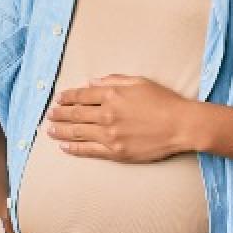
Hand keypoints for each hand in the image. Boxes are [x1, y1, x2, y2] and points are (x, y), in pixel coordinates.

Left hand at [46, 74, 192, 163]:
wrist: (183, 126)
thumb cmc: (164, 101)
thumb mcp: (138, 82)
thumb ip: (112, 81)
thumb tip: (91, 82)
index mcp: (111, 96)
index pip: (80, 96)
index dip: (66, 98)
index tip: (58, 99)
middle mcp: (107, 115)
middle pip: (75, 114)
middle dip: (59, 114)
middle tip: (49, 115)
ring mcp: (110, 135)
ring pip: (77, 132)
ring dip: (60, 131)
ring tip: (49, 130)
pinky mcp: (116, 152)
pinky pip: (89, 150)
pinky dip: (74, 148)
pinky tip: (64, 146)